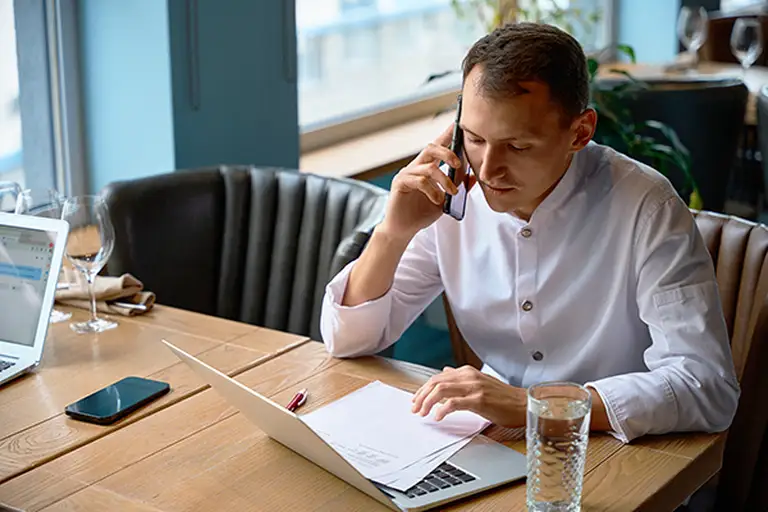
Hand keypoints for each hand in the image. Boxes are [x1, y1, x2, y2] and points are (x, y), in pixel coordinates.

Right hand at [377, 124, 470, 241]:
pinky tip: (437, 200)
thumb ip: (457, 186)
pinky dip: (433, 191)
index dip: (448, 134)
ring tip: (453, 193)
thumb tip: (473, 176)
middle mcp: (416, 166)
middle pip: (432, 148)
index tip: (458, 123)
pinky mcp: (400, 184)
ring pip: (429, 167)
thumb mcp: (446, 199)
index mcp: (427, 166)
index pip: (439, 146)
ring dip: (445, 180)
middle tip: (459, 165)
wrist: (404, 228)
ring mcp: (407, 174)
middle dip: (448, 153)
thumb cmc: (422, 212)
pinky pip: (419, 181)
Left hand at [411, 366, 526, 426]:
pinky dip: (442, 409)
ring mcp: (474, 387)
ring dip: (428, 402)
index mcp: (467, 372)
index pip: (437, 377)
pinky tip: (438, 416)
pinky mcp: (479, 400)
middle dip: (421, 395)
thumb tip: (445, 372)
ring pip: (441, 390)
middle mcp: (469, 376)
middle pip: (436, 382)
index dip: (423, 388)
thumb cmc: (503, 397)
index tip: (416, 399)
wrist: (522, 404)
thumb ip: (460, 377)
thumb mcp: (479, 382)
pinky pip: (454, 403)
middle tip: (415, 408)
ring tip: (423, 413)